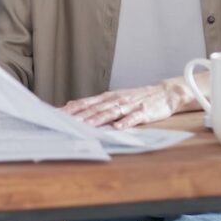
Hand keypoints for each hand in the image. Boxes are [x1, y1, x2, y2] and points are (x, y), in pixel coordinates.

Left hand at [61, 77, 197, 129]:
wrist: (164, 93)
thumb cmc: (136, 98)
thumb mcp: (114, 98)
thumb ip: (95, 104)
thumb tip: (72, 106)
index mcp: (107, 97)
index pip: (85, 103)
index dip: (71, 109)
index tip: (56, 115)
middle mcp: (116, 100)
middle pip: (95, 108)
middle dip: (79, 116)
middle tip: (64, 122)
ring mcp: (130, 106)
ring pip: (111, 113)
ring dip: (98, 119)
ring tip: (86, 126)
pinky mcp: (144, 112)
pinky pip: (133, 118)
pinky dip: (125, 123)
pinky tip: (117, 128)